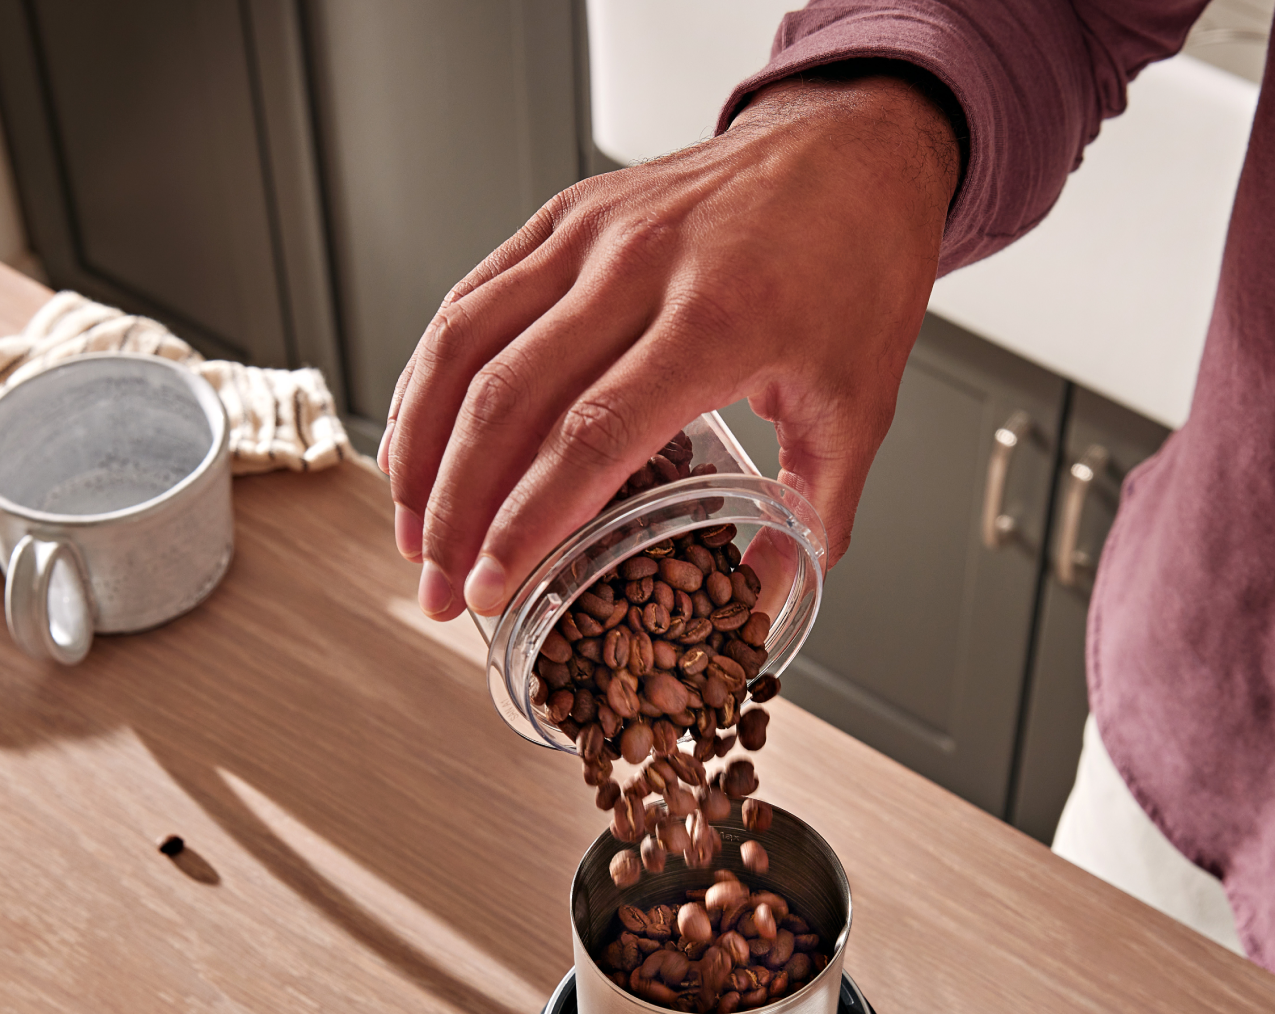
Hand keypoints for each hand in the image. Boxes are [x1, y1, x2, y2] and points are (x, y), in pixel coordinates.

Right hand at [379, 72, 958, 619]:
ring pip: (466, 346)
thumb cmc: (856, 273)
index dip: (528, 522)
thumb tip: (763, 604)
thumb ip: (814, 516)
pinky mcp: (561, 216)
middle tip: (443, 593)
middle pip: (509, 400)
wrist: (851, 146)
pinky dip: (426, 379)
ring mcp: (589, 233)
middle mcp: (639, 267)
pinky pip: (468, 300)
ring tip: (412, 536)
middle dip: (458, 513)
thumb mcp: (861, 405)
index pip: (591, 436)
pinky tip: (414, 444)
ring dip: (423, 452)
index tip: (494, 588)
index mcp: (719, 320)